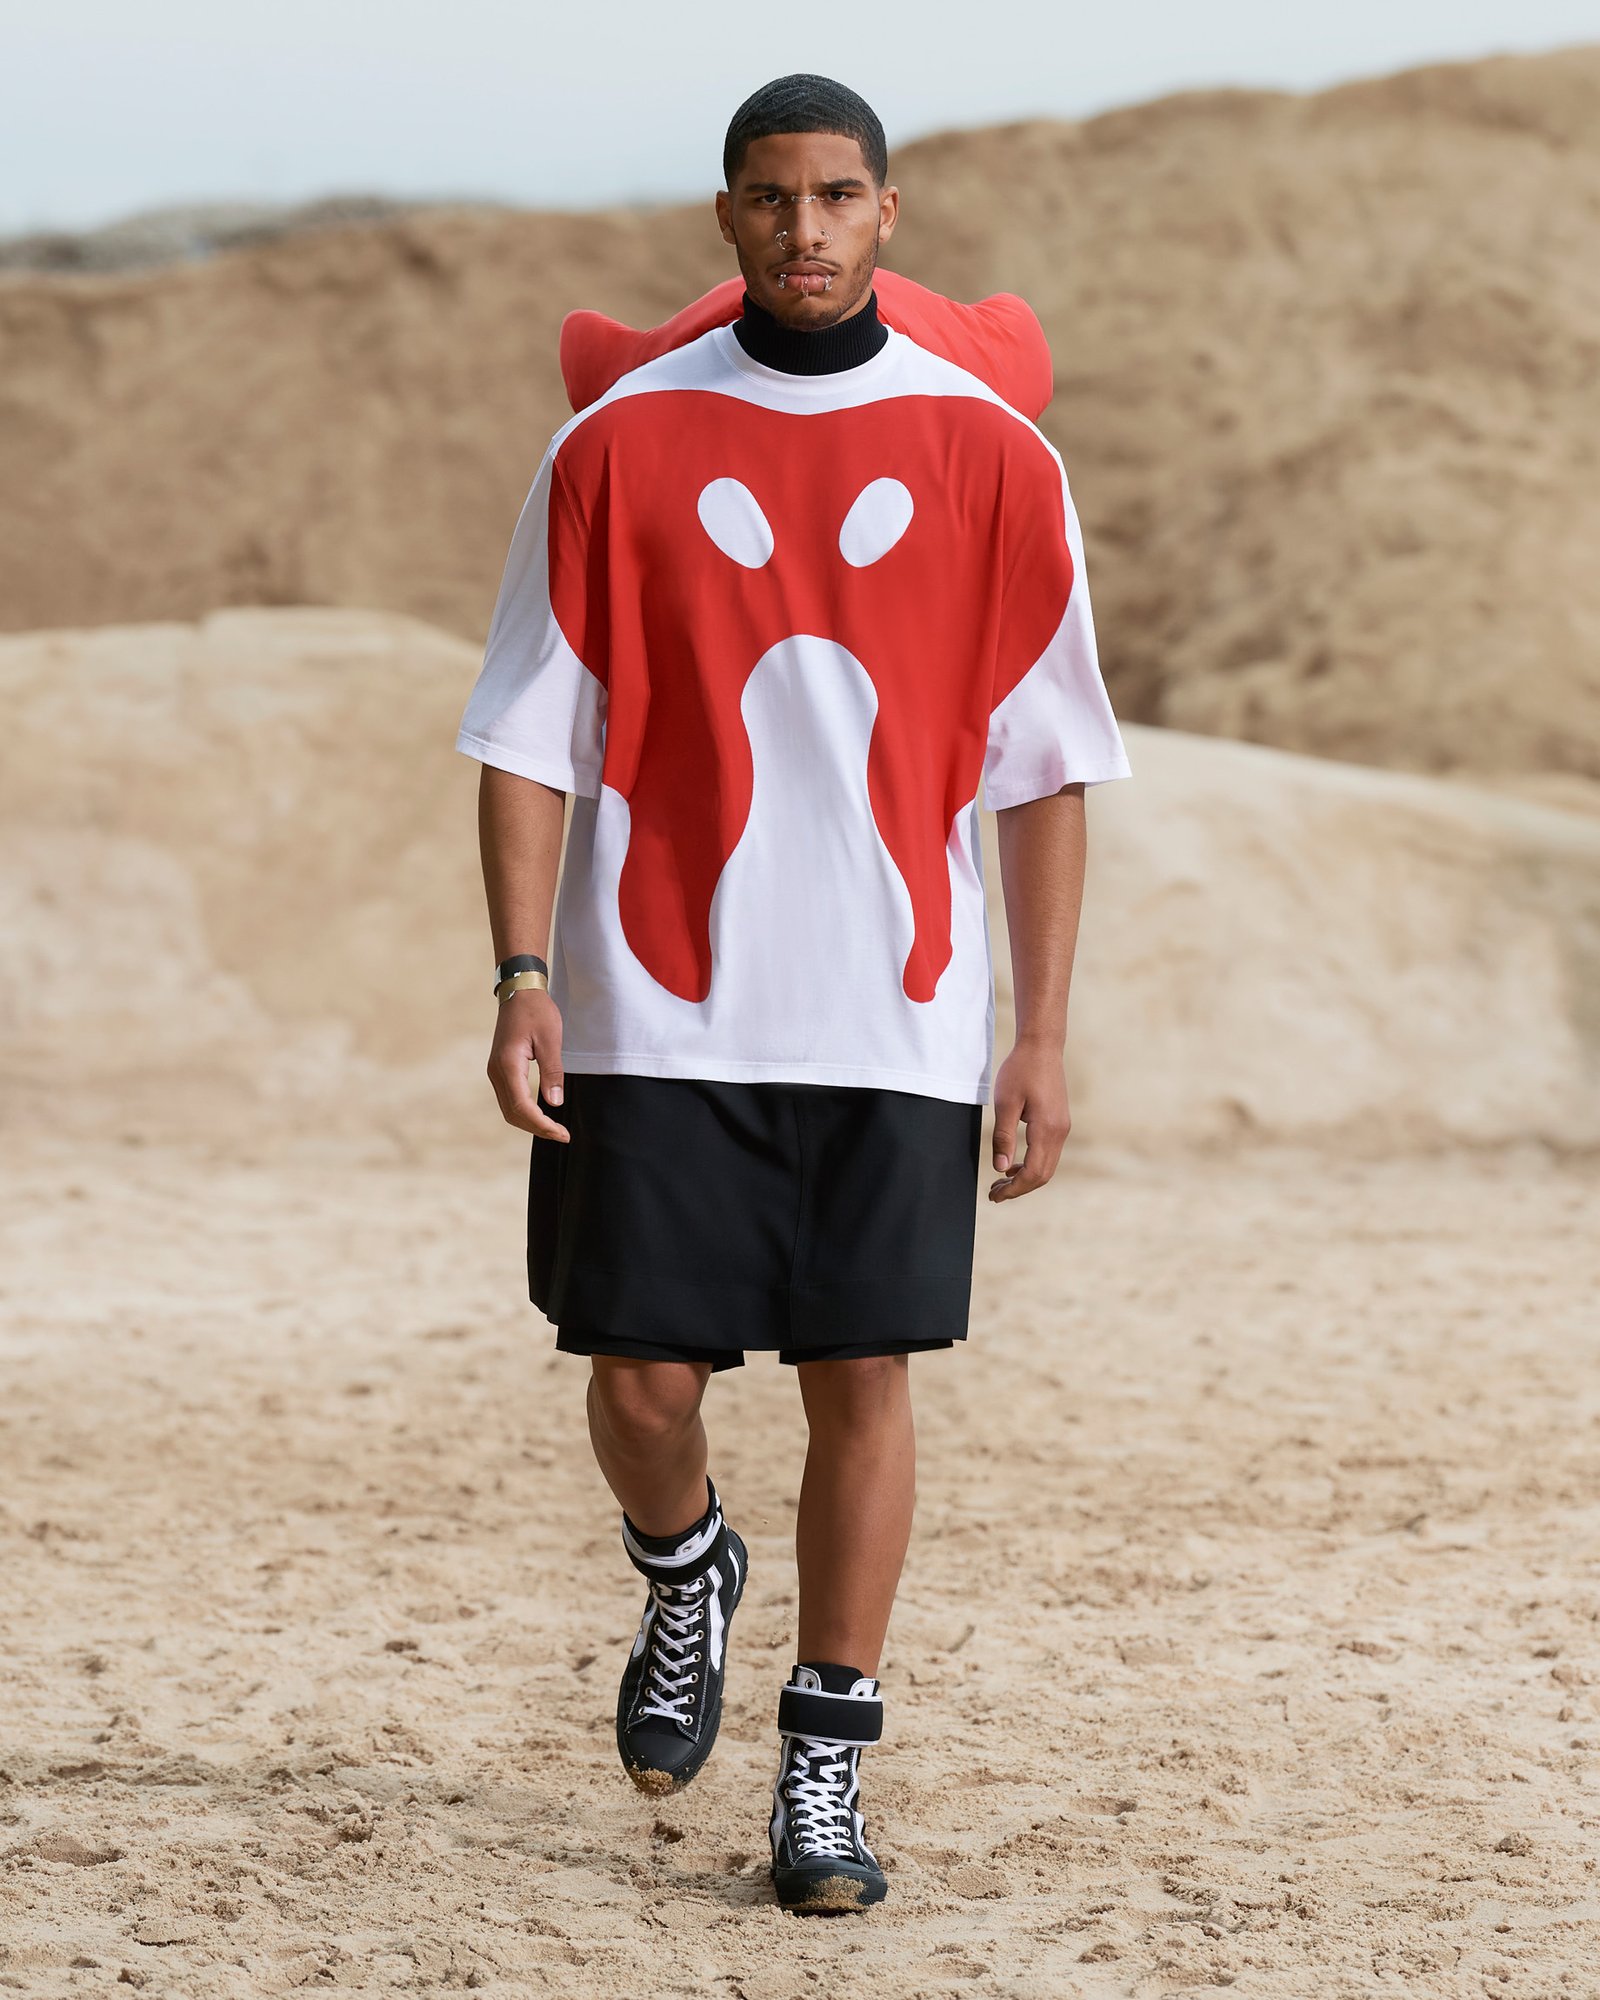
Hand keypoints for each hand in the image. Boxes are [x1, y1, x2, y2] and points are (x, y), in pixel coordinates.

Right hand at [488, 989, 570, 1140]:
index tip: (563, 1133)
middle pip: (513, 1114)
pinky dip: (524, 1111)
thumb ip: (553, 1072)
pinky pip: (509, 1099)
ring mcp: (495, 1071)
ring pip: (509, 1109)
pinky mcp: (499, 1070)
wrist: (518, 991)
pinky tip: (542, 1114)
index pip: (522, 1107)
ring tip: (554, 1128)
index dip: (542, 1125)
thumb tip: (555, 1103)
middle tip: (562, 1134)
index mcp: (508, 1065)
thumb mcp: (551, 1040)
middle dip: (537, 1128)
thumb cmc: (537, 1011)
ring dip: (530, 1122)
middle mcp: (496, 1072)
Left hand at [987, 1041, 1070, 1200]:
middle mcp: (1060, 1132)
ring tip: (1001, 1181)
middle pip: (1043, 1175)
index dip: (1014, 1189)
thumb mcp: (1005, 1103)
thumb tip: (1000, 1168)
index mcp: (1047, 1129)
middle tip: (994, 1193)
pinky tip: (1013, 1163)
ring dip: (1025, 1178)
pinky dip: (1032, 1164)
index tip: (994, 1195)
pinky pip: (1048, 1153)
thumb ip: (1003, 1137)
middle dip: (1019, 1188)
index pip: (1033, 1173)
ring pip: (1047, 1166)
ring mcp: (1062, 1128)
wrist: (1042, 1047)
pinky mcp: (1060, 1122)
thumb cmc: (1021, 1070)